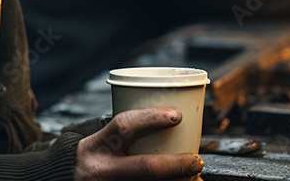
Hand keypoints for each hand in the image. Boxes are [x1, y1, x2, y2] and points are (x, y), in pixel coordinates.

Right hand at [73, 107, 203, 180]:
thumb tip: (172, 125)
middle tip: (196, 160)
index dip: (152, 118)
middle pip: (146, 167)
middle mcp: (102, 170)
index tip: (177, 115)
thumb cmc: (93, 157)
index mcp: (97, 145)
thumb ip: (128, 135)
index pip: (124, 126)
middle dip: (178, 164)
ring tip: (195, 178)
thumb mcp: (102, 141)